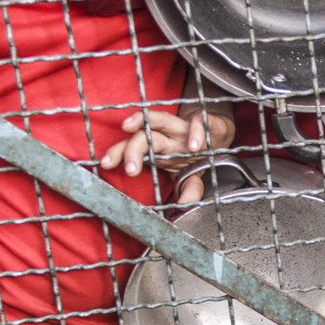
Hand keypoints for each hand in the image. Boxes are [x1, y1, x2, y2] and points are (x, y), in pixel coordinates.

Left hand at [100, 87, 234, 203]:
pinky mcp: (204, 122)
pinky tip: (194, 145)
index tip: (105, 164)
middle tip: (130, 169)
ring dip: (148, 122)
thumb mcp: (190, 174)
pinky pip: (198, 124)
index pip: (131, 147)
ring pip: (161, 120)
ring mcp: (184, 127)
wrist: (219, 133)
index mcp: (158, 148)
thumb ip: (187, 188)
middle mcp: (167, 135)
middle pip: (143, 137)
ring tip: (135, 127)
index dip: (117, 153)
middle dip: (132, 149)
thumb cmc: (196, 152)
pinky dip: (197, 133)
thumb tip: (186, 205)